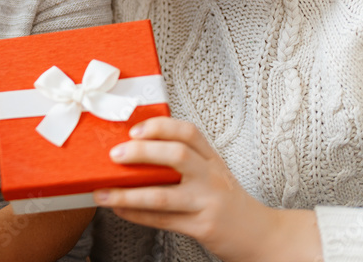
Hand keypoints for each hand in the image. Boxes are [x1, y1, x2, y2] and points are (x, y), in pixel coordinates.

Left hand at [93, 117, 320, 261]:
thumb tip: (131, 150)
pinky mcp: (203, 227)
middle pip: (177, 156)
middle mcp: (211, 177)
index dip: (159, 127)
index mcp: (211, 158)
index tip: (134, 129)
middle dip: (141, 153)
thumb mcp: (211, 172)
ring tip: (102, 193)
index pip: (188, 132)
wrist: (260, 235)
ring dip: (127, 194)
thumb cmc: (225, 199)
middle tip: (114, 155)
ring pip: (163, 195)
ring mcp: (208, 202)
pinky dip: (137, 215)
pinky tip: (119, 210)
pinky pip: (163, 220)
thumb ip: (182, 160)